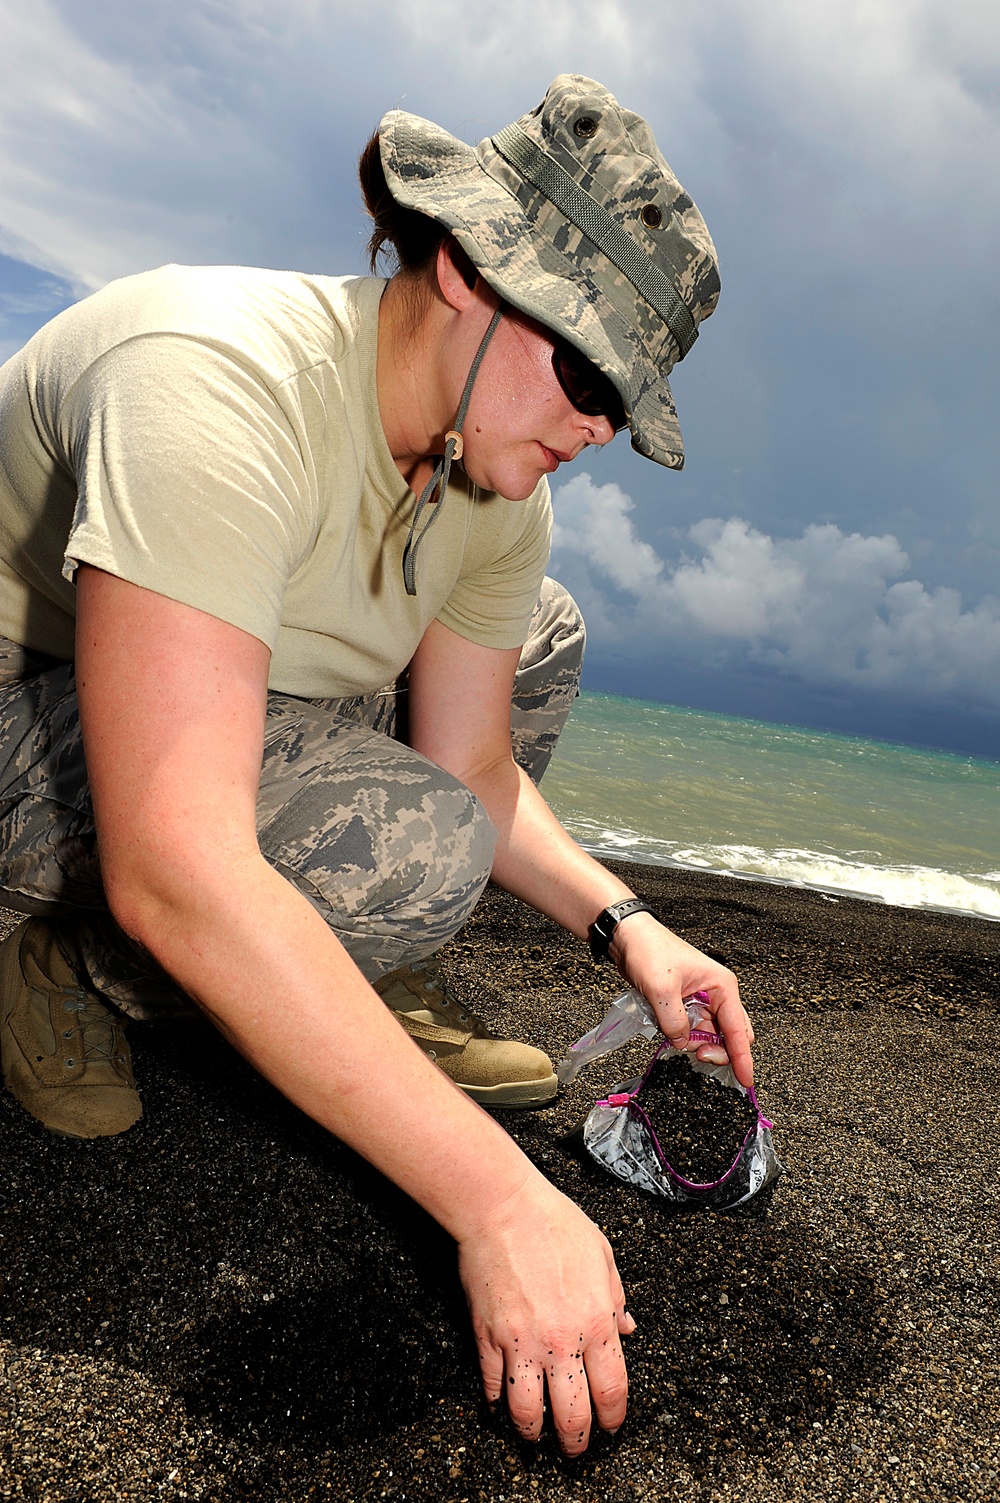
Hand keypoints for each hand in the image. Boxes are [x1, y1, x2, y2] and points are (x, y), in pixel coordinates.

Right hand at [458, 1172, 634, 1454]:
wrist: (502, 1206)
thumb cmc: (553, 1222)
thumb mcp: (601, 1254)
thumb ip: (615, 1297)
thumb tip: (627, 1328)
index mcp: (596, 1322)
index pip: (612, 1390)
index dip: (614, 1418)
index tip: (611, 1426)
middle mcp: (561, 1341)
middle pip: (572, 1415)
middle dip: (576, 1441)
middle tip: (576, 1447)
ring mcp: (521, 1343)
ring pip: (527, 1411)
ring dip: (533, 1431)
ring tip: (536, 1435)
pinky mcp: (487, 1337)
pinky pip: (492, 1383)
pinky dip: (496, 1399)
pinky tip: (500, 1402)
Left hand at [610, 913, 754, 1086]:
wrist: (629, 937)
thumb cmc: (649, 951)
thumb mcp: (660, 989)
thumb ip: (674, 1022)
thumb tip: (682, 1043)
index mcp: (722, 986)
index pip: (739, 1031)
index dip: (743, 1058)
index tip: (745, 1081)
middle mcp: (718, 995)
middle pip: (729, 1036)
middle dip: (716, 1051)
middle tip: (696, 1055)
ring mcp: (703, 1001)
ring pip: (709, 1036)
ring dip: (695, 1043)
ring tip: (674, 1034)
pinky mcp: (686, 1005)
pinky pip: (693, 1030)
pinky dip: (684, 1037)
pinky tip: (670, 1031)